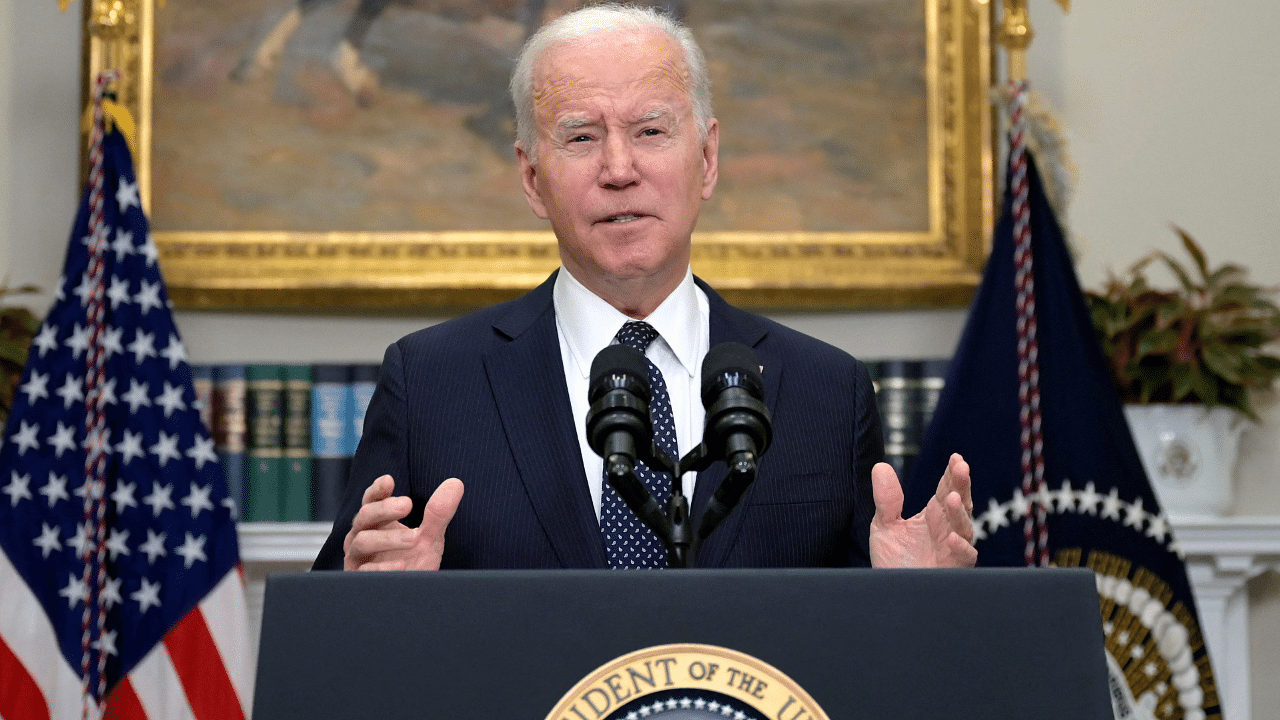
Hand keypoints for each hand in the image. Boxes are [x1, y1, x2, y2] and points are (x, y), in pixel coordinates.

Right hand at [342, 475, 463, 570]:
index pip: (371, 501)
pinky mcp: (359, 580)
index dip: (378, 490)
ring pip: (361, 541)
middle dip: (385, 509)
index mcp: (376, 523)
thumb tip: (456, 483)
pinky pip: (364, 571)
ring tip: (414, 539)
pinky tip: (401, 565)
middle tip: (408, 504)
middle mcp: (362, 537)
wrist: (411, 599)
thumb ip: (439, 513)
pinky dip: (382, 567)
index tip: (390, 480)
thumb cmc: (414, 564)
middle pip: (364, 516)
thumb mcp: (429, 537)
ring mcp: (358, 559)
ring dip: (387, 538)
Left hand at [868, 453, 976, 567]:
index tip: (956, 458)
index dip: (952, 474)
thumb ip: (886, 499)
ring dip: (960, 513)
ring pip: (964, 527)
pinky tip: (951, 538)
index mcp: (933, 515)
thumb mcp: (884, 526)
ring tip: (952, 499)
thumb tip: (880, 466)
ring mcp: (952, 549)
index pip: (946, 489)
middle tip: (962, 468)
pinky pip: (964, 557)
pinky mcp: (953, 569)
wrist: (890, 592)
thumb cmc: (893, 560)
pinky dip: (960, 547)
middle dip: (962, 485)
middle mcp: (947, 528)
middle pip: (960, 503)